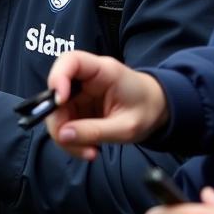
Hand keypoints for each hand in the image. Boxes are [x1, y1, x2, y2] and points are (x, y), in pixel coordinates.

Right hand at [45, 51, 168, 161]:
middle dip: (58, 120)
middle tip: (71, 143)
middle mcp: (86, 78)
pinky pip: (64, 121)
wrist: (157, 110)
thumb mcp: (127, 127)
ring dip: (64, 135)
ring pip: (57, 110)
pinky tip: (88, 148)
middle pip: (56, 91)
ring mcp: (79, 92)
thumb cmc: (147, 111)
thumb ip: (95, 131)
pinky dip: (71, 138)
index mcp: (103, 71)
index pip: (71, 61)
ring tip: (89, 152)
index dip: (58, 77)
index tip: (59, 103)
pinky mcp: (77, 106)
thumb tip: (62, 135)